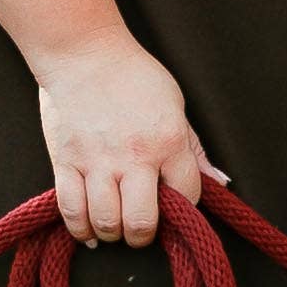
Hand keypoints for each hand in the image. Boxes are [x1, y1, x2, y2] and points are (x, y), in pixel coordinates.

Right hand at [35, 32, 225, 246]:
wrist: (83, 51)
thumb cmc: (133, 75)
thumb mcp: (175, 105)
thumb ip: (194, 150)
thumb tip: (220, 183)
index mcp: (168, 140)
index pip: (186, 196)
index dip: (184, 209)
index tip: (174, 206)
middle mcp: (133, 156)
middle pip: (141, 222)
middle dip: (143, 234)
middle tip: (141, 227)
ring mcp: (96, 160)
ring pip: (105, 221)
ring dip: (112, 232)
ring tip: (114, 225)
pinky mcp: (65, 160)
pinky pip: (71, 209)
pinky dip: (80, 227)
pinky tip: (87, 229)